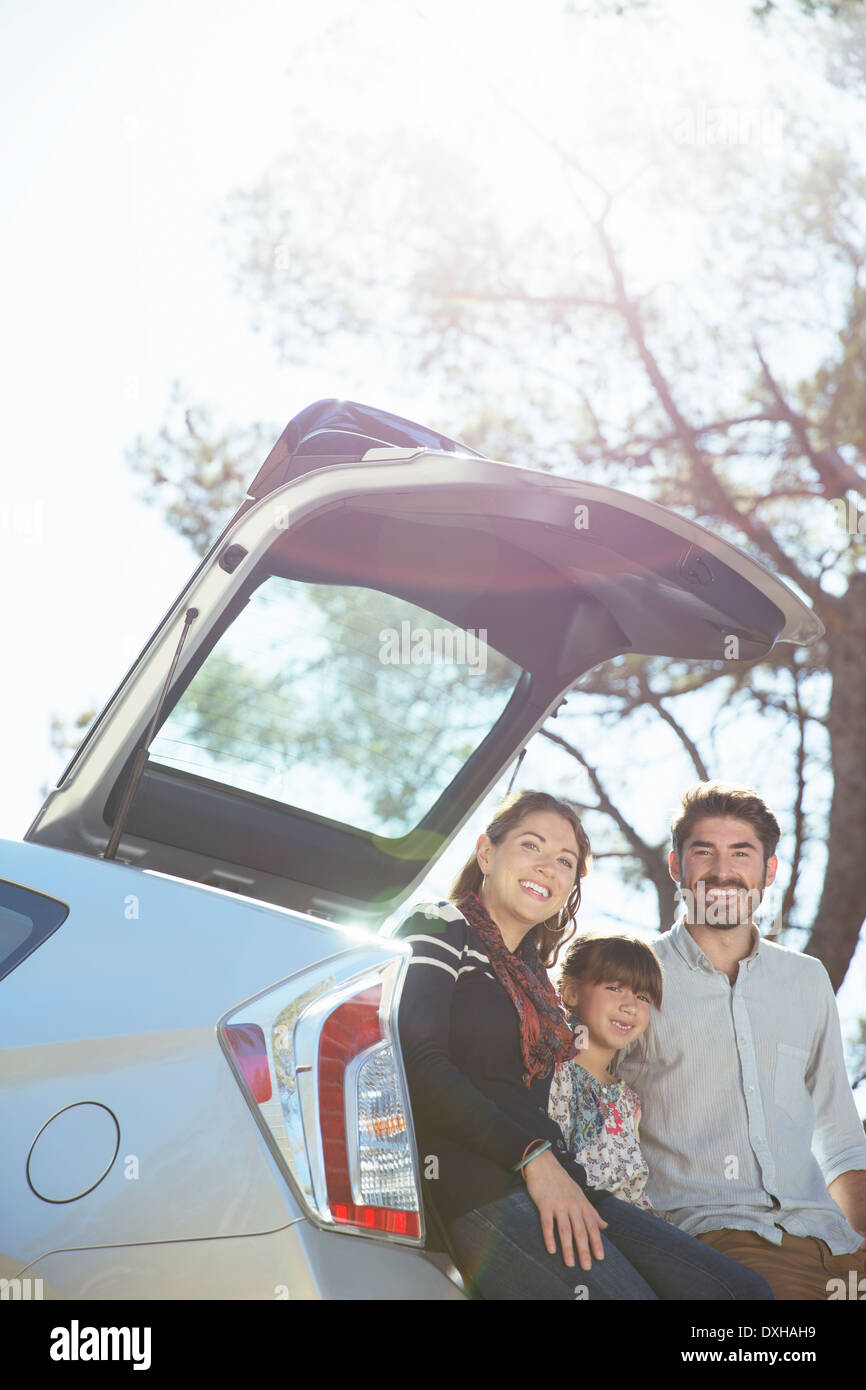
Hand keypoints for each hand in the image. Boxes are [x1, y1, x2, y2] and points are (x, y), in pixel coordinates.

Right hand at [522, 1148, 607, 1271]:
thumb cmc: (562, 1182)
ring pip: (565, 1229)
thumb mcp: (580, 1195)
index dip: (597, 1242)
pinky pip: (547, 1223)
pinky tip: (551, 1250)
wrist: (544, 1164)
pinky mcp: (544, 1203)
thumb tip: (605, 1226)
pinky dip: (549, 1237)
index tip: (600, 1258)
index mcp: (582, 1204)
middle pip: (580, 1230)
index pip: (592, 1226)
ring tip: (570, 1264)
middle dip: (584, 1250)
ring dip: (568, 1248)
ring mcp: (558, 1204)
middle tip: (586, 1267)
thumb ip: (592, 1212)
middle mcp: (572, 1205)